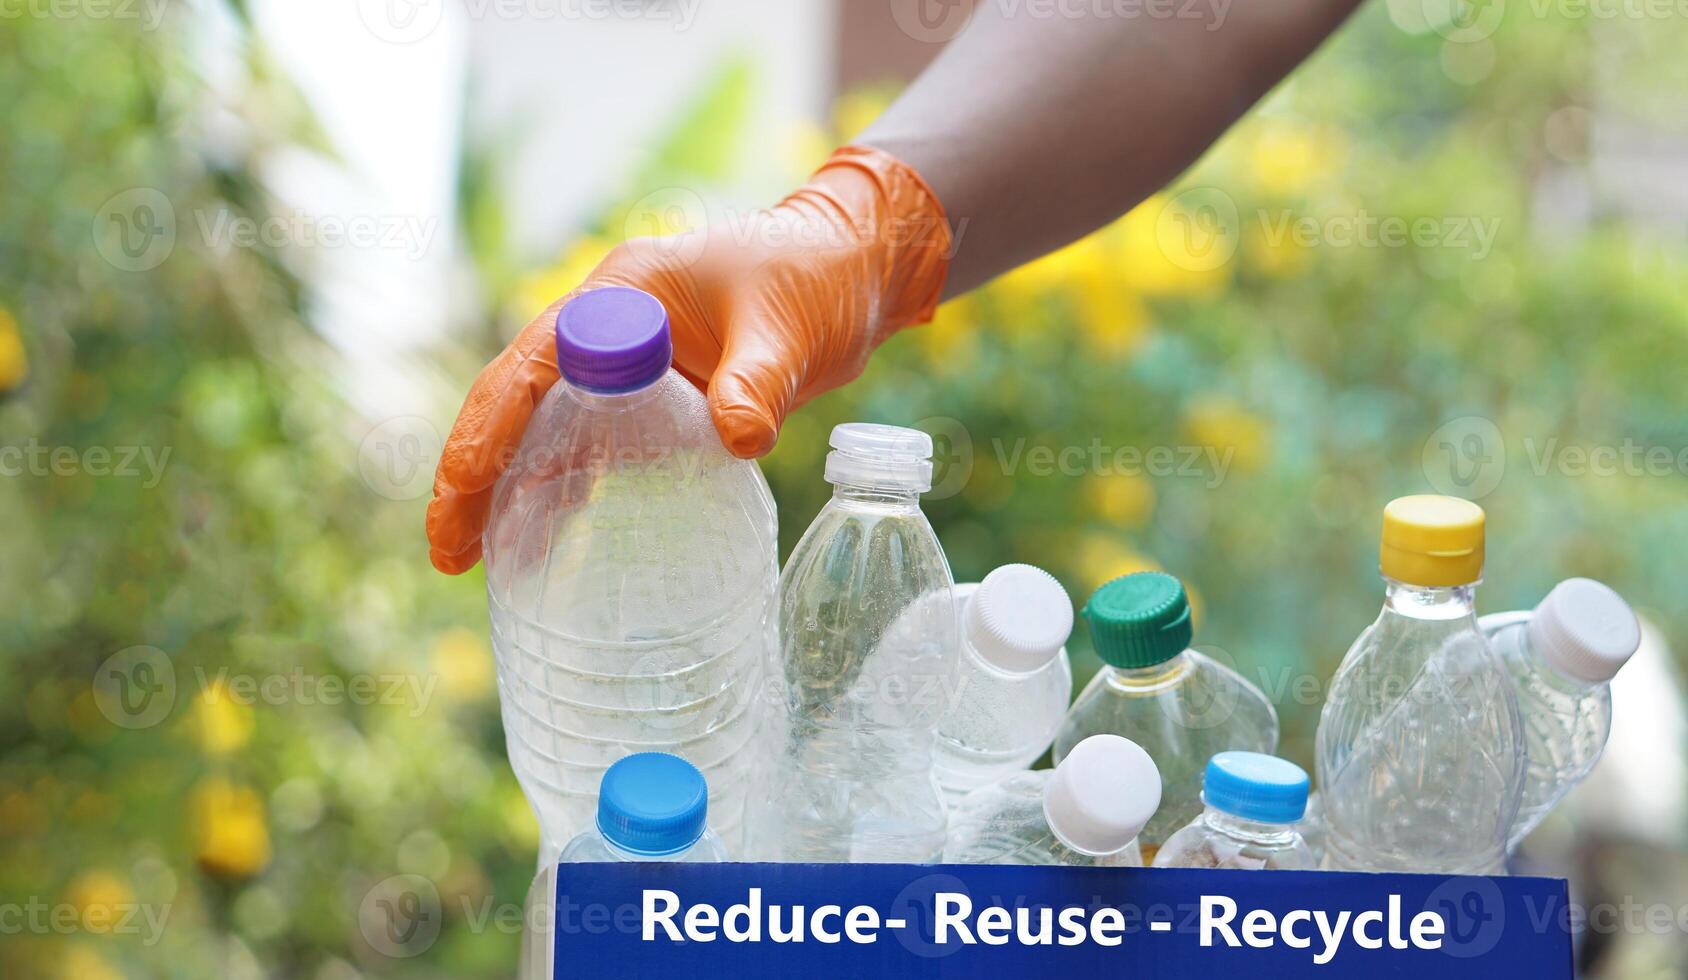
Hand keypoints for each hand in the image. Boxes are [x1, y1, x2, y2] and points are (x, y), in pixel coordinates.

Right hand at [425, 145, 951, 573]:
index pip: (533, 362)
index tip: (467, 484)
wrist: (854, 273)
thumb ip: (758, 382)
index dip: (493, 424)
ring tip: (469, 562)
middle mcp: (607, 328)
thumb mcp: (788, 330)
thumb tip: (740, 440)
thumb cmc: (816, 278)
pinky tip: (541, 547)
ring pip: (542, 431)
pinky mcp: (652, 400)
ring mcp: (626, 365)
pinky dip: (562, 493)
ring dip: (506, 491)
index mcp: (622, 295)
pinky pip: (590, 450)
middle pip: (515, 402)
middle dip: (473, 472)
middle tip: (446, 551)